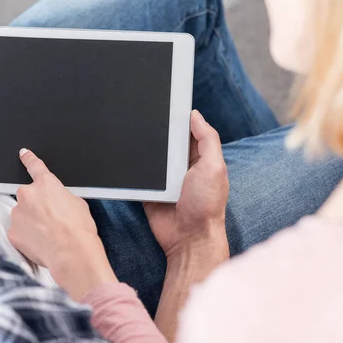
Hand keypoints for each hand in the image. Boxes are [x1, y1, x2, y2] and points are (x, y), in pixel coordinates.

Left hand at [9, 149, 116, 299]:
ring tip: (47, 235)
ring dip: (31, 222)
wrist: (72, 253)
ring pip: (22, 215)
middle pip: (28, 197)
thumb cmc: (79, 230)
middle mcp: (28, 195)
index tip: (23, 154)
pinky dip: (27, 237)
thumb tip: (57, 201)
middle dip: (35, 206)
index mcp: (46, 184)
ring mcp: (18, 213)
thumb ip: (62, 196)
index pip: (35, 166)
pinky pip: (18, 232)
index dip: (28, 159)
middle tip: (49, 220)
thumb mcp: (78, 204)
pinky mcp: (13, 232)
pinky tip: (40, 243)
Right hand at [144, 110, 228, 257]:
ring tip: (134, 137)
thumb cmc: (206, 206)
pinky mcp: (151, 189)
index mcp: (201, 158)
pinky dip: (135, 168)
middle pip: (167, 141)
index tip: (167, 104)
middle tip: (146, 119)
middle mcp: (183, 166)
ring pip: (152, 156)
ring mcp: (166, 179)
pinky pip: (140, 174)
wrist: (187, 239)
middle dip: (159, 133)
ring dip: (146, 151)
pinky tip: (128, 158)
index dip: (179, 119)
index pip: (189, 132)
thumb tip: (195, 114)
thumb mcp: (213, 167)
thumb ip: (208, 140)